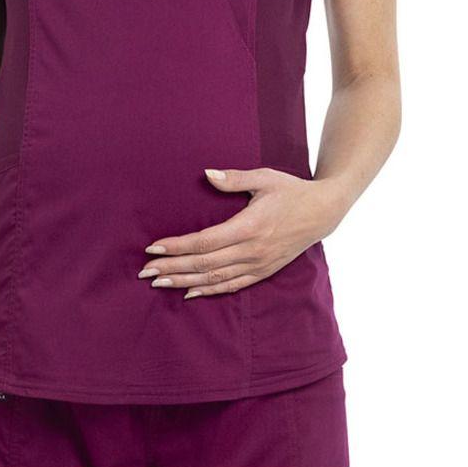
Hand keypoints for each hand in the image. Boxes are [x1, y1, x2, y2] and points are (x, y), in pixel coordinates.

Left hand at [138, 167, 344, 298]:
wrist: (323, 212)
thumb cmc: (291, 190)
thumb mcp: (264, 178)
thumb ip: (234, 179)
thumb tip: (206, 174)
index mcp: (250, 226)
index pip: (205, 241)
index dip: (177, 246)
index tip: (153, 248)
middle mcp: (252, 250)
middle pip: (205, 263)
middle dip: (172, 267)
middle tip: (144, 271)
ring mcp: (258, 264)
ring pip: (215, 278)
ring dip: (185, 281)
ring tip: (159, 283)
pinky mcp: (264, 271)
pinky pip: (232, 285)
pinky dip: (209, 290)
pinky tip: (189, 292)